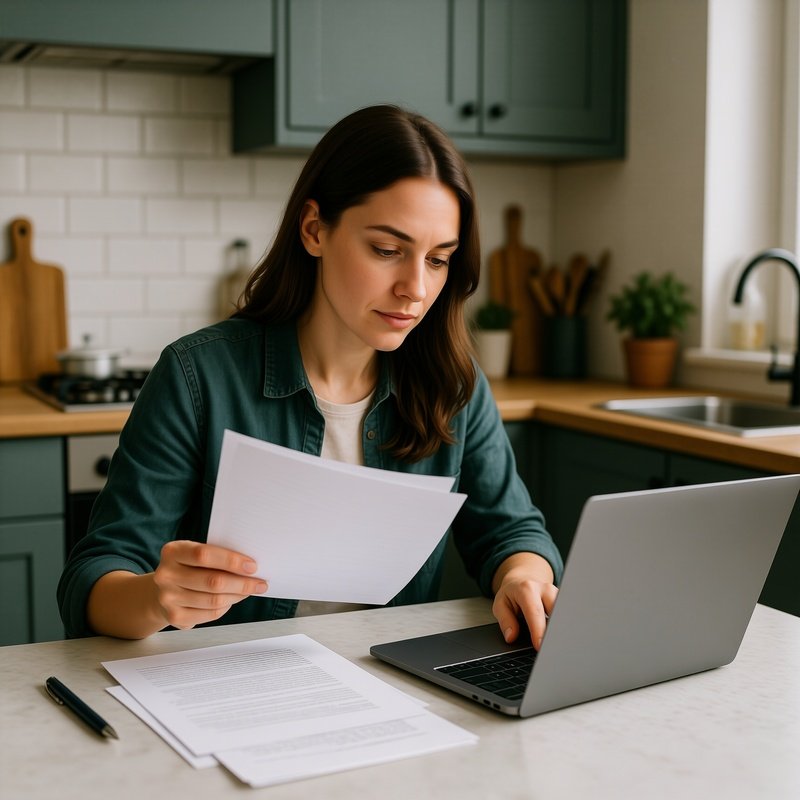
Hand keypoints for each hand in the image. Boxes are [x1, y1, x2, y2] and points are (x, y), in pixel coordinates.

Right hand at [152, 540, 267, 629]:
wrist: (162, 591)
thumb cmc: (187, 568)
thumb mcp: (195, 554)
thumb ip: (217, 556)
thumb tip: (249, 566)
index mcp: (172, 552)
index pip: (204, 555)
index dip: (231, 561)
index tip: (252, 566)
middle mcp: (166, 575)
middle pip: (213, 581)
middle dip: (242, 583)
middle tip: (260, 583)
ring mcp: (168, 598)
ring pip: (214, 600)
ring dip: (237, 596)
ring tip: (249, 590)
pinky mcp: (175, 616)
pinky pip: (210, 613)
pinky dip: (226, 607)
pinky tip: (231, 600)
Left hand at [491, 553, 557, 649]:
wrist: (522, 580)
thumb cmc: (511, 594)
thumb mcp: (500, 604)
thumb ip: (505, 620)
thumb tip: (511, 636)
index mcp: (527, 589)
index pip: (535, 612)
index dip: (538, 631)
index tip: (539, 646)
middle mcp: (545, 589)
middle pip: (555, 611)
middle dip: (554, 631)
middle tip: (549, 648)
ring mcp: (557, 593)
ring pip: (564, 613)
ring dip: (561, 629)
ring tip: (555, 645)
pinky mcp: (564, 600)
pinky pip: (566, 614)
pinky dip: (564, 626)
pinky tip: (560, 637)